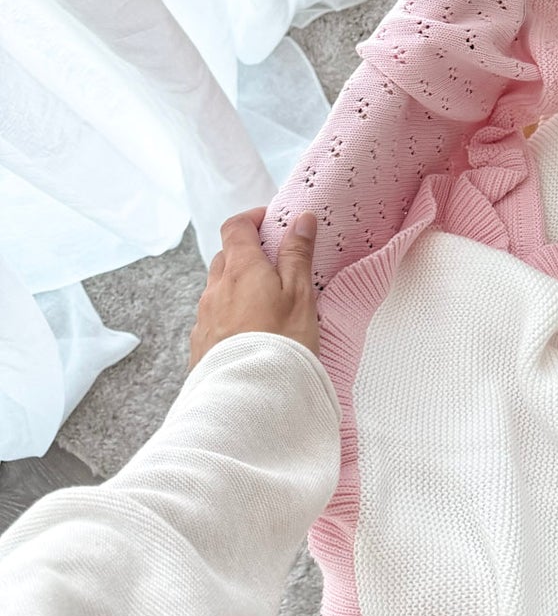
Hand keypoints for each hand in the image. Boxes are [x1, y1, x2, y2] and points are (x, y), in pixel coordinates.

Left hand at [189, 208, 319, 369]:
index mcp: (240, 269)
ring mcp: (203, 318)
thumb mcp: (299, 294)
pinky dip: (229, 315)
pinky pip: (213, 318)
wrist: (248, 397)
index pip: (235, 227)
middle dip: (247, 255)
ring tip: (265, 306)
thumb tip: (300, 221)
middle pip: (225, 258)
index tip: (271, 222)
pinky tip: (248, 333)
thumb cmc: (280, 342)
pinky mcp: (199, 345)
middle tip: (275, 267)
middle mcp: (215, 289)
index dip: (252, 219)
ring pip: (218, 289)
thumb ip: (297, 255)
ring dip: (237, 287)